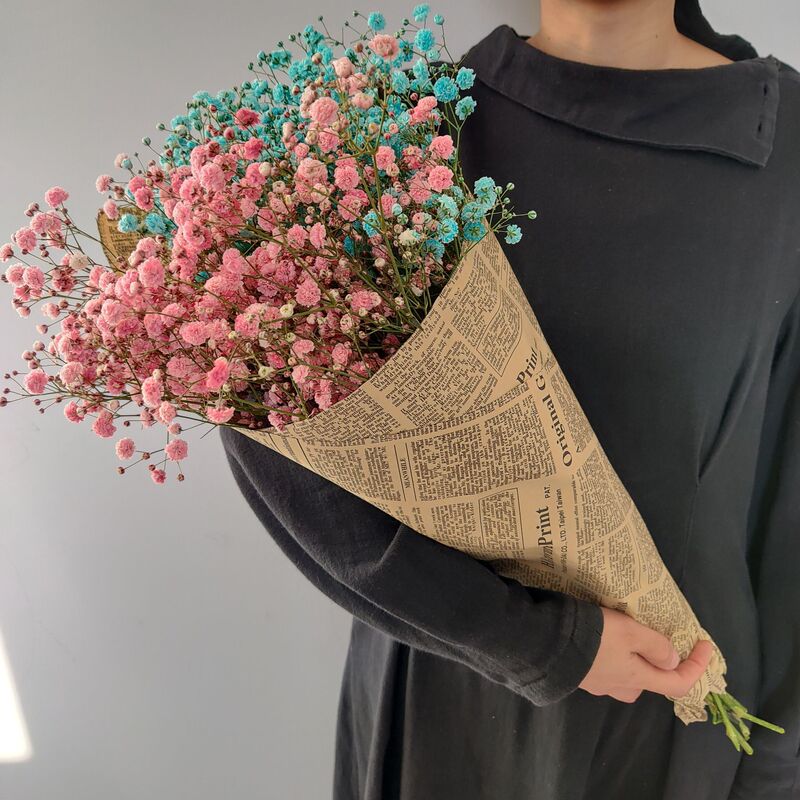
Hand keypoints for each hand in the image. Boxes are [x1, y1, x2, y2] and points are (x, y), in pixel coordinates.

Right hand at [578, 607, 713, 703]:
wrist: (546, 644)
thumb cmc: (594, 637)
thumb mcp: (631, 633)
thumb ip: (656, 646)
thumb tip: (672, 660)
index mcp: (637, 679)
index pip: (678, 684)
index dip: (697, 668)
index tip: (705, 644)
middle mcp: (619, 687)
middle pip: (648, 680)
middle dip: (655, 662)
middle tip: (650, 635)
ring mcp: (597, 684)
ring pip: (624, 674)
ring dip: (630, 658)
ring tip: (621, 633)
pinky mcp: (579, 675)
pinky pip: (602, 667)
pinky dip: (608, 655)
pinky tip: (596, 638)